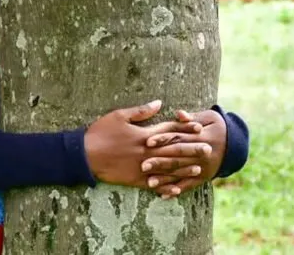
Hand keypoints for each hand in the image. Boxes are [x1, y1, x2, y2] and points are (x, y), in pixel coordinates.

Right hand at [84, 100, 204, 188]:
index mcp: (143, 135)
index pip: (169, 131)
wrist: (84, 154)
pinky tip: (177, 188)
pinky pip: (155, 184)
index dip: (185, 128)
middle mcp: (146, 152)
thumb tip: (159, 103)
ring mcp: (141, 167)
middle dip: (192, 150)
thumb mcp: (118, 116)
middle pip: (173, 150)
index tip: (199, 128)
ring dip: (184, 169)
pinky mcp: (135, 179)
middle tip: (208, 149)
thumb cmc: (100, 132)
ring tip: (199, 169)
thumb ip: (140, 111)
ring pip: (167, 169)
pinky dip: (166, 186)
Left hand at [142, 109, 227, 198]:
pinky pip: (189, 185)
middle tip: (143, 165)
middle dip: (160, 162)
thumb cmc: (216, 126)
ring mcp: (202, 167)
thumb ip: (192, 117)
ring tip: (149, 183)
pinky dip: (177, 190)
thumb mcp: (208, 118)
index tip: (148, 142)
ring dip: (165, 179)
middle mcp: (200, 154)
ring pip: (181, 174)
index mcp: (199, 137)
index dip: (163, 139)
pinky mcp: (203, 177)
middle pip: (177, 158)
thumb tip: (179, 114)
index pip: (178, 138)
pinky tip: (164, 195)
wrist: (236, 143)